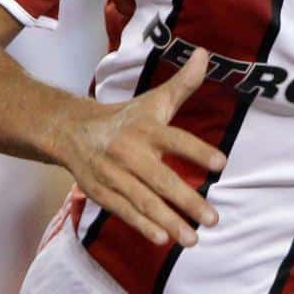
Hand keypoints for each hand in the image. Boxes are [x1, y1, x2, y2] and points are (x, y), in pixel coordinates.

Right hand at [57, 48, 224, 246]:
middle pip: (161, 179)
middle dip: (187, 201)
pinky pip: (124, 211)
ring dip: (169, 222)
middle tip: (213, 219)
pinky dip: (142, 226)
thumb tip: (204, 54)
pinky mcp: (102, 193)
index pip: (175, 139)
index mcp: (145, 127)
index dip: (197, 150)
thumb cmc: (126, 118)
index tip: (221, 164)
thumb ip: (183, 84)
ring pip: (143, 201)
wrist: (72, 132)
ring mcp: (113, 175)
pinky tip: (162, 239)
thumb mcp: (153, 100)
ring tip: (193, 239)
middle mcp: (129, 152)